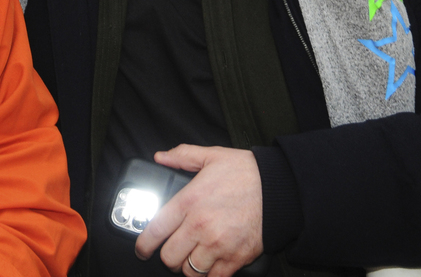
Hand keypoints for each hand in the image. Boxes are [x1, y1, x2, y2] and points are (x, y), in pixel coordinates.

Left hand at [135, 146, 263, 276]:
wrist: (279, 188)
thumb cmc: (246, 172)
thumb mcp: (211, 155)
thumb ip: (182, 156)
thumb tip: (161, 158)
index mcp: (189, 200)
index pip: (155, 230)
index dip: (143, 245)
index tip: (142, 250)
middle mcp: (200, 226)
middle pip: (169, 257)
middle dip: (167, 256)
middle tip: (172, 250)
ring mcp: (218, 245)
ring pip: (189, 272)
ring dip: (188, 267)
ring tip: (192, 257)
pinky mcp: (236, 258)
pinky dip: (208, 276)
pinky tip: (209, 266)